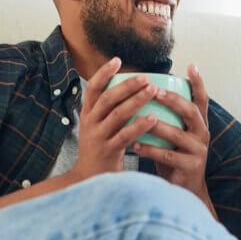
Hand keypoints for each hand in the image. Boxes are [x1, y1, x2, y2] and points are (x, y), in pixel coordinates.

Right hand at [71, 57, 160, 179]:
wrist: (90, 179)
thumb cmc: (100, 148)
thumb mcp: (97, 126)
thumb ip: (108, 110)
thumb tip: (128, 87)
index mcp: (87, 114)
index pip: (92, 88)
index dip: (104, 73)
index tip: (118, 60)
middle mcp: (89, 123)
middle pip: (107, 99)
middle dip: (127, 86)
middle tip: (146, 77)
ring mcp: (97, 138)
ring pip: (117, 115)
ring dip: (136, 100)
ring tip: (153, 90)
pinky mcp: (108, 152)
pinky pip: (125, 136)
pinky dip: (139, 126)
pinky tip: (152, 117)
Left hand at [132, 64, 210, 196]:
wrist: (184, 190)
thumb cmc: (174, 156)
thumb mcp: (175, 135)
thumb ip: (168, 117)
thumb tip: (145, 91)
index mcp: (198, 124)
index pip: (202, 99)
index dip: (199, 83)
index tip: (191, 65)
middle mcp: (202, 134)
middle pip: (191, 112)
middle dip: (173, 100)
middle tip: (155, 91)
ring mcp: (197, 151)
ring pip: (177, 134)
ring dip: (157, 126)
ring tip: (138, 119)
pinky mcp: (189, 167)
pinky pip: (167, 156)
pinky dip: (149, 150)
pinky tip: (134, 145)